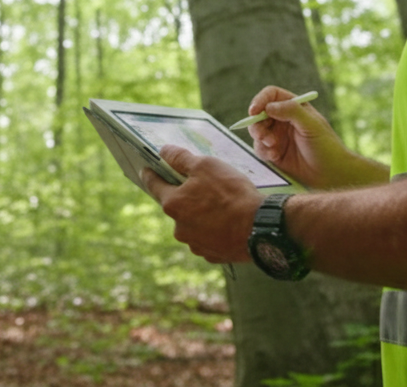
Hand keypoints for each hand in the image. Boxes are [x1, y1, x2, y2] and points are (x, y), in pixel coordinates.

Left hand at [141, 145, 261, 263]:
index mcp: (173, 204)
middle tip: (203, 186)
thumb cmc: (231, 193)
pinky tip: (228, 222)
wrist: (260, 228)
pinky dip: (214, 230)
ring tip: (222, 205)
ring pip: (192, 224)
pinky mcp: (212, 254)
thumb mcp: (206, 165)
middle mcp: (179, 228)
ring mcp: (195, 244)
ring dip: (201, 215)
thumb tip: (163, 151)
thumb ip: (180, 158)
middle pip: (176, 206)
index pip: (154, 185)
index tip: (146, 170)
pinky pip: (208, 238)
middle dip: (185, 196)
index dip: (151, 174)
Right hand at [246, 85, 354, 189]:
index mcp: (294, 107)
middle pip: (259, 114)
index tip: (253, 111)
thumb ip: (291, 111)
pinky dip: (264, 151)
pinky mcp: (274, 152)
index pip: (271, 96)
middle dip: (257, 124)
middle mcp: (283, 119)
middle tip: (261, 135)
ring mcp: (278, 136)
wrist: (330, 173)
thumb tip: (268, 107)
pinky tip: (275, 156)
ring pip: (257, 131)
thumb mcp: (311, 125)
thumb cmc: (326, 146)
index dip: (260, 100)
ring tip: (272, 146)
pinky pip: (260, 148)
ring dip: (260, 138)